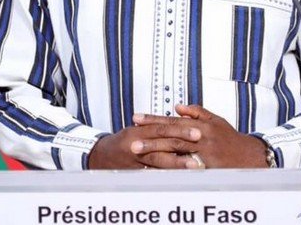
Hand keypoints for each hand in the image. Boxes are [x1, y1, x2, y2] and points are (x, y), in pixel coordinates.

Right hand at [87, 123, 202, 168]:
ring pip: (158, 160)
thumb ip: (156, 127)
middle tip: (200, 142)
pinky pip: (153, 174)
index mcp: (138, 131)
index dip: (180, 129)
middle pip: (162, 142)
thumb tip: (182, 124)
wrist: (100, 156)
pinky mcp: (135, 173)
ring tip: (194, 164)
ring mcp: (135, 160)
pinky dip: (166, 175)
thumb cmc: (121, 142)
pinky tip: (179, 177)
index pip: (162, 127)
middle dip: (182, 142)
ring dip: (178, 162)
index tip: (197, 130)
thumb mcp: (136, 130)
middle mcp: (136, 144)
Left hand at [132, 104, 269, 168]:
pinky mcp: (207, 168)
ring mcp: (204, 154)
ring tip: (139, 153)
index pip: (172, 121)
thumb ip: (196, 113)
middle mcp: (201, 137)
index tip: (136, 118)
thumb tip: (177, 107)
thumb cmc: (231, 139)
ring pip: (176, 152)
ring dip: (156, 152)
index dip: (153, 119)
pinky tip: (156, 170)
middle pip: (171, 136)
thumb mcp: (216, 121)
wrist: (252, 158)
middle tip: (131, 140)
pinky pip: (186, 169)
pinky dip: (171, 169)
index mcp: (200, 125)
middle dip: (150, 137)